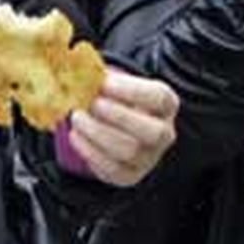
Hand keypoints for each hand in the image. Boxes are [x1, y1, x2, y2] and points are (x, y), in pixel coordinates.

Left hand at [67, 70, 179, 186]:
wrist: (119, 126)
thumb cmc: (118, 99)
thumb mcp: (118, 84)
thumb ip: (102, 77)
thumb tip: (78, 69)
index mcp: (166, 105)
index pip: (158, 98)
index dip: (131, 90)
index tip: (104, 82)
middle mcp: (164, 133)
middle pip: (150, 131)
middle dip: (117, 116)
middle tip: (91, 104)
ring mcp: (149, 157)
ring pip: (129, 152)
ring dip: (98, 134)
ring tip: (77, 118)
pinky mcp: (130, 175)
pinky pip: (112, 170)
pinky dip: (90, 152)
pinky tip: (76, 136)